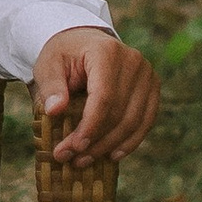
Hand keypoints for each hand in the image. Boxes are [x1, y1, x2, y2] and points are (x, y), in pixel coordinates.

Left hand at [31, 24, 158, 166]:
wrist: (84, 41)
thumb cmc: (64, 55)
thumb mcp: (48, 65)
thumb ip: (51, 86)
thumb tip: (55, 111)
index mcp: (106, 52)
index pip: (103, 97)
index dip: (90, 127)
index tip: (72, 148)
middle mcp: (133, 61)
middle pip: (119, 112)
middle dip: (95, 141)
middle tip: (72, 159)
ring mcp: (147, 74)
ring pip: (134, 121)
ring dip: (110, 146)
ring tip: (85, 160)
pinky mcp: (153, 87)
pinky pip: (146, 121)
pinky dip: (130, 141)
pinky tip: (112, 155)